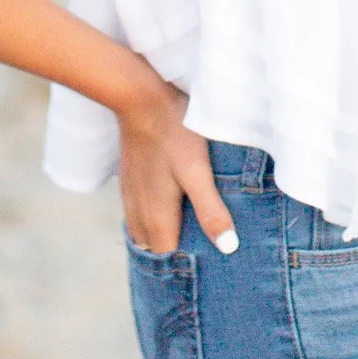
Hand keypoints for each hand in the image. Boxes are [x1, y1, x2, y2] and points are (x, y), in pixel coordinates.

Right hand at [118, 76, 238, 254]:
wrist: (140, 98)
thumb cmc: (174, 133)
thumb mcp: (197, 172)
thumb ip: (210, 210)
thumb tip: (227, 248)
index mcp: (155, 218)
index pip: (168, 257)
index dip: (188, 260)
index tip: (211, 255)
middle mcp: (138, 213)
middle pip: (155, 248)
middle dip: (176, 250)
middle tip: (205, 240)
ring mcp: (131, 196)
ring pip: (145, 230)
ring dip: (164, 233)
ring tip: (192, 225)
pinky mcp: (130, 180)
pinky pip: (140, 211)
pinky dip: (155, 216)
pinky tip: (173, 202)